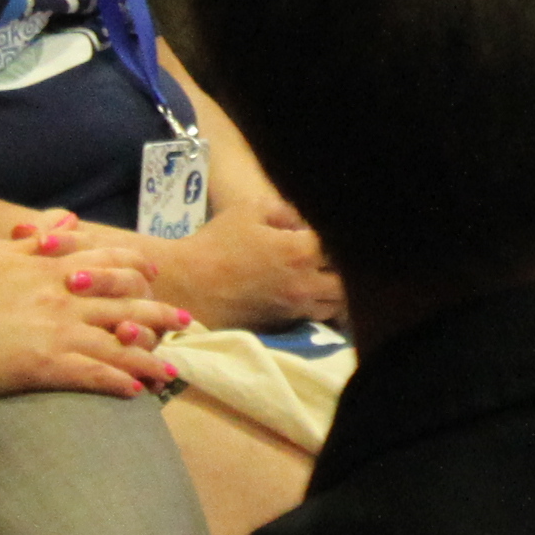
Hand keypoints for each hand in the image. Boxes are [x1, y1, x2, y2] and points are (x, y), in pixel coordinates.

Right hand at [0, 221, 184, 401]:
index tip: (154, 275)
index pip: (106, 262)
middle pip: (124, 302)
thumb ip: (32, 242)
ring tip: (171, 369)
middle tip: (184, 322)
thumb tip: (62, 224)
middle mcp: (59, 296)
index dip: (135, 269)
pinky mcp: (41, 366)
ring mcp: (52, 331)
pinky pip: (92, 374)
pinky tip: (136, 392)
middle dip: (158, 313)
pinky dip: (118, 382)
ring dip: (148, 357)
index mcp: (47, 266)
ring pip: (116, 342)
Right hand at [129, 180, 345, 331]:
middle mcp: (304, 282)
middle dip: (345, 266)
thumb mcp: (250, 211)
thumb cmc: (216, 243)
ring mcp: (295, 306)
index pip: (340, 244)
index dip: (340, 235)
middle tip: (331, 255)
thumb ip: (287, 211)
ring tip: (325, 273)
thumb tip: (306, 221)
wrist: (186, 284)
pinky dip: (322, 304)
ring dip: (337, 287)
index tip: (330, 232)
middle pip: (348, 279)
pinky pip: (317, 315)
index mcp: (299, 251)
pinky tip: (310, 291)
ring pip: (338, 302)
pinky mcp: (283, 323)